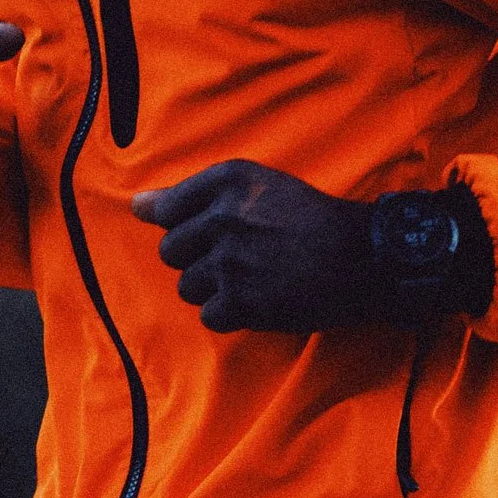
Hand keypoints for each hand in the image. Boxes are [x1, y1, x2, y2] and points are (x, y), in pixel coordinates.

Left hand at [132, 159, 374, 333]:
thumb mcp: (258, 184)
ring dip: (213, 288)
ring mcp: (229, 261)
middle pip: (171, 251)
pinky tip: (257, 299)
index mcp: (226, 182)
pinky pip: (210, 316)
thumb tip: (136, 205)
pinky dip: (231, 314)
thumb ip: (194, 193)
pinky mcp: (241, 301)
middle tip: (235, 258)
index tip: (199, 234)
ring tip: (250, 278)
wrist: (360, 257)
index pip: (166, 209)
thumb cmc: (309, 217)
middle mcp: (223, 217)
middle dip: (197, 258)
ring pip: (188, 286)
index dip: (180, 226)